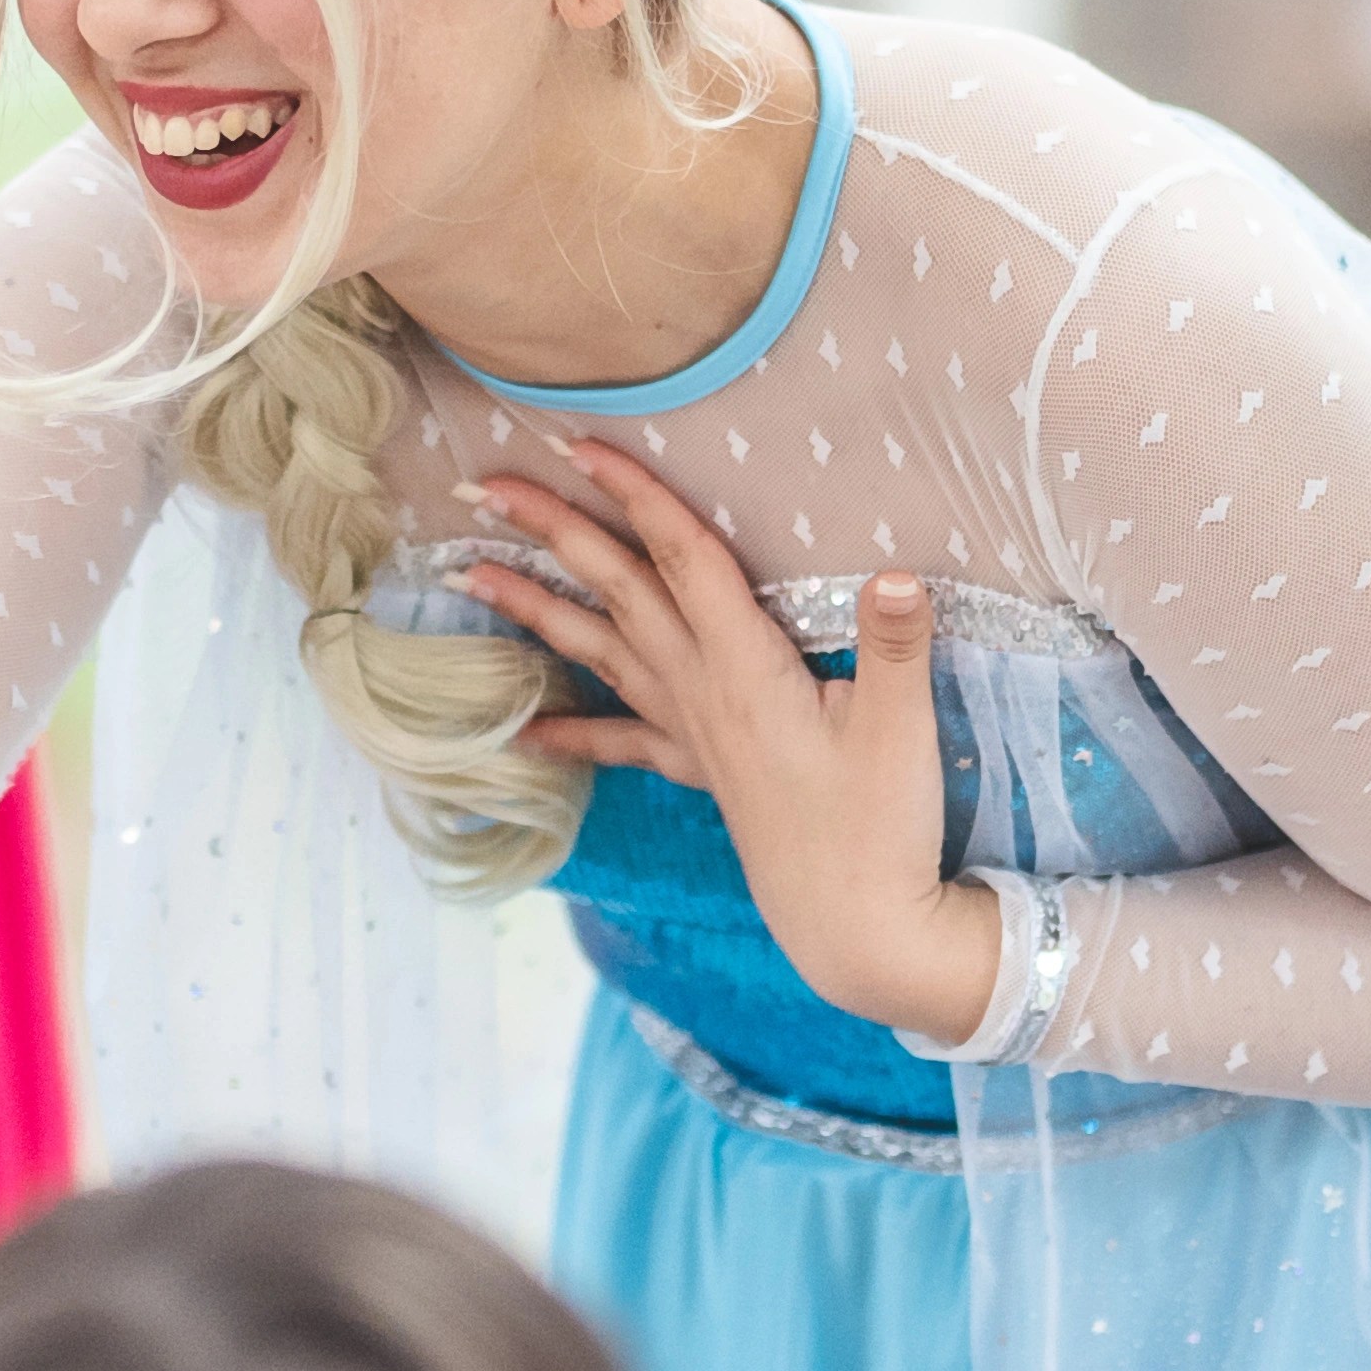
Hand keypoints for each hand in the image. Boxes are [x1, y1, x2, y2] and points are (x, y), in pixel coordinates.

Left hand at [456, 437, 996, 1048]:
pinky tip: (516, 734)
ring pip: (599, 650)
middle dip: (554, 530)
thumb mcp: (902, 727)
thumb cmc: (882, 823)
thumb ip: (895, 644)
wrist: (855, 925)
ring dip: (534, 607)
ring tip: (467, 573)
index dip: (633, 495)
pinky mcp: (697, 771)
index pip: (680, 557)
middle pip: (618, 589)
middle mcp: (701, 689)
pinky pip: (618, 743)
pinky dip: (565, 734)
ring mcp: (690, 731)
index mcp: (745, 665)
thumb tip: (893, 572)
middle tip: (487, 483)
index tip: (576, 445)